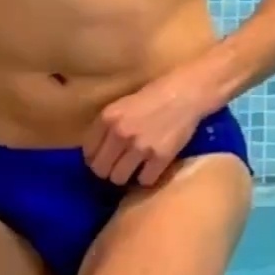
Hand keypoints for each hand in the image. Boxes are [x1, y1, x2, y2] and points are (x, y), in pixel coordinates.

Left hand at [83, 66, 212, 188]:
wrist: (186, 93)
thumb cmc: (154, 96)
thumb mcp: (122, 105)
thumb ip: (107, 126)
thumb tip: (96, 152)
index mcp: (107, 117)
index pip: (88, 152)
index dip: (95, 158)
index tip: (104, 159)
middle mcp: (120, 133)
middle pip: (101, 170)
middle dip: (108, 170)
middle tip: (118, 167)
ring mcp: (140, 146)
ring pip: (119, 178)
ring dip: (126, 176)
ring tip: (135, 168)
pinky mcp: (160, 157)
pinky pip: (144, 181)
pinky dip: (147, 177)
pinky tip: (151, 167)